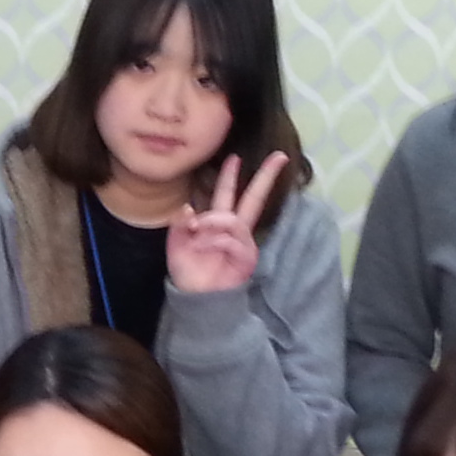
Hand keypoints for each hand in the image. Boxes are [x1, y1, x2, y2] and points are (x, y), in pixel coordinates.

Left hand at [164, 153, 286, 295]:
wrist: (196, 299)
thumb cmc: (189, 272)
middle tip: (279, 157)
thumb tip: (190, 207)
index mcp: (219, 223)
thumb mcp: (176, 244)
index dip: (230, 175)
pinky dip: (212, 241)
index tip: (234, 156)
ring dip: (212, 222)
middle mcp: (235, 230)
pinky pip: (230, 240)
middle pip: (254, 198)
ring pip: (232, 220)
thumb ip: (180, 224)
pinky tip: (201, 247)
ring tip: (196, 233)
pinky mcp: (246, 257)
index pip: (228, 194)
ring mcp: (243, 243)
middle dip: (266, 177)